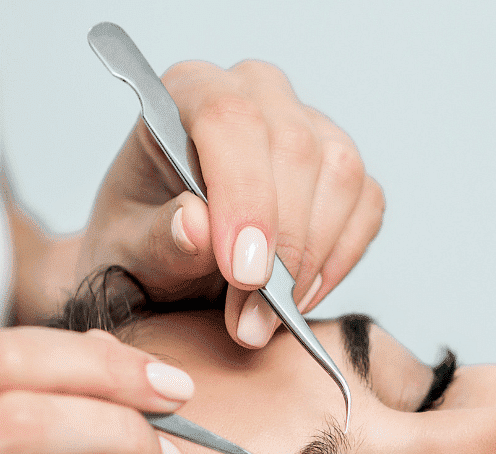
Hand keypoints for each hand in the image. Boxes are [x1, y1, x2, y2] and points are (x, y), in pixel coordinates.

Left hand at [74, 59, 384, 347]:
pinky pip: (366, 206)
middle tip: (250, 320)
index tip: (244, 274)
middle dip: (280, 247)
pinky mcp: (344, 168)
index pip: (231, 119)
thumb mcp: (129, 251)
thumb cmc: (145, 242)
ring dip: (310, 260)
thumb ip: (159, 239)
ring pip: (340, 174)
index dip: (244, 196)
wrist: (170, 261)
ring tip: (265, 318)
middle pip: (294, 147)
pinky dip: (338, 262)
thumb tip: (198, 227)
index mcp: (189, 91)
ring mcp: (309, 124)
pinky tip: (297, 298)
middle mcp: (255, 93)